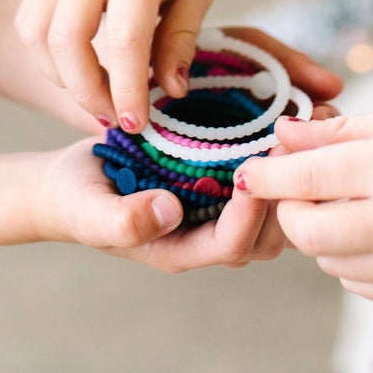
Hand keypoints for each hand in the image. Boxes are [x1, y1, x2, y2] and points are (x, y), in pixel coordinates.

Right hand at [15, 0, 222, 129]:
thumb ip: (181, 39)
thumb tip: (170, 91)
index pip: (124, 39)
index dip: (128, 90)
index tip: (139, 125)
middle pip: (66, 39)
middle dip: (87, 92)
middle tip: (116, 117)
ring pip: (36, 35)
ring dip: (62, 78)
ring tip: (98, 95)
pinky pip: (29, 23)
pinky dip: (46, 58)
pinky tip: (77, 69)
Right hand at [36, 137, 287, 272]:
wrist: (70, 182)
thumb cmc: (76, 200)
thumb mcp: (88, 210)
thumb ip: (123, 219)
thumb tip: (170, 210)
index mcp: (180, 249)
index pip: (232, 243)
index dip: (248, 213)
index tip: (254, 171)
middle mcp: (207, 235)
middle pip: (267, 237)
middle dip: (284, 197)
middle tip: (295, 148)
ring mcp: (217, 211)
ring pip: (274, 213)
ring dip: (290, 177)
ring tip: (303, 132)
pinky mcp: (220, 184)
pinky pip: (264, 182)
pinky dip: (280, 159)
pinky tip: (288, 123)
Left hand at [236, 104, 372, 305]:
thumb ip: (333, 133)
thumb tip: (280, 136)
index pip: (308, 176)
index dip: (268, 174)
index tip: (246, 171)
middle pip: (307, 231)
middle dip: (289, 209)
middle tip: (294, 189)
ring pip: (327, 258)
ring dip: (321, 232)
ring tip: (348, 202)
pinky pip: (354, 280)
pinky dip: (349, 255)